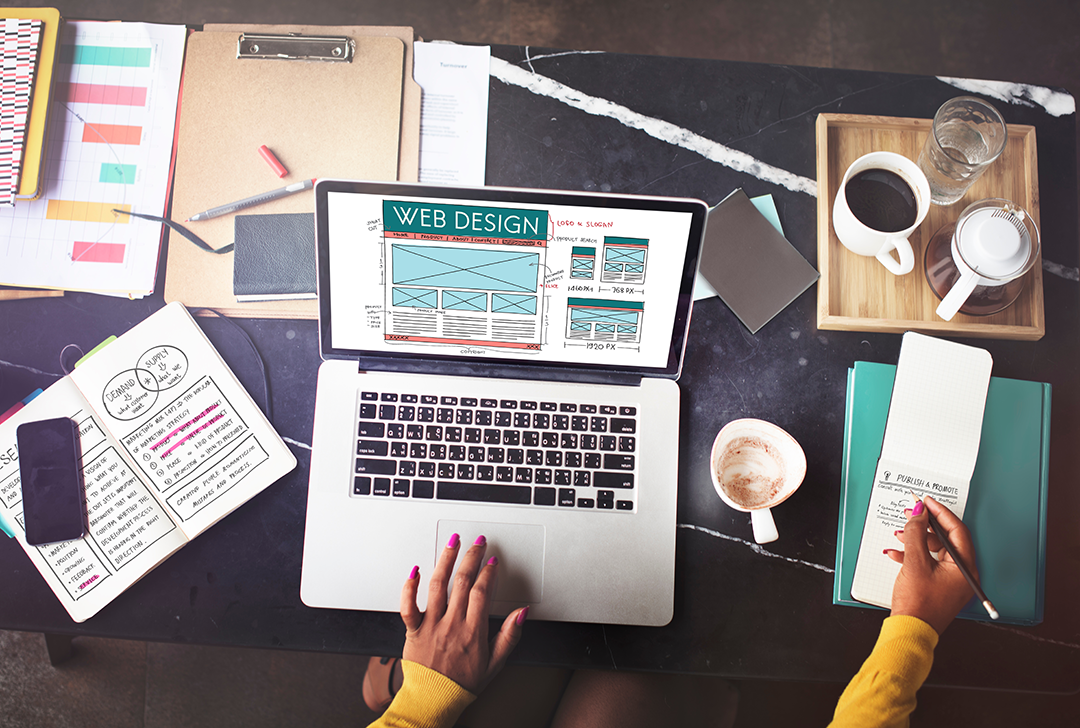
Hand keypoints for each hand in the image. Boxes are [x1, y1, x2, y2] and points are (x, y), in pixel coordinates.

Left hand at [401, 534, 527, 693]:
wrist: (434, 700)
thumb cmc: (463, 683)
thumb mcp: (495, 663)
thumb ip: (509, 636)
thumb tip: (521, 613)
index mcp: (472, 631)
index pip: (481, 592)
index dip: (488, 573)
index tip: (493, 562)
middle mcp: (451, 624)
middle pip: (461, 582)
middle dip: (471, 558)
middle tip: (478, 543)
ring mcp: (431, 625)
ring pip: (437, 585)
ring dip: (445, 560)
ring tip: (452, 543)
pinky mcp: (413, 630)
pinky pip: (408, 605)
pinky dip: (409, 586)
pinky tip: (414, 570)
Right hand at [885, 496, 975, 634]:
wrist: (910, 631)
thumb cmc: (918, 604)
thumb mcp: (915, 562)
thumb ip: (915, 533)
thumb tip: (919, 513)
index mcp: (965, 568)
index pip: (957, 531)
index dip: (940, 513)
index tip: (927, 502)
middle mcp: (962, 574)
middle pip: (946, 539)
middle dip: (925, 526)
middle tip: (912, 514)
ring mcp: (951, 581)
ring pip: (935, 551)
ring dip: (916, 540)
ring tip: (901, 534)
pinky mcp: (938, 586)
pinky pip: (928, 563)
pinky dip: (912, 556)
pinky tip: (897, 554)